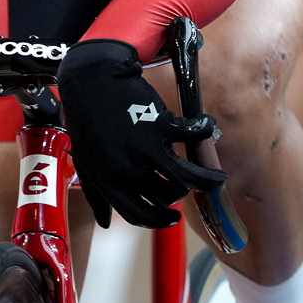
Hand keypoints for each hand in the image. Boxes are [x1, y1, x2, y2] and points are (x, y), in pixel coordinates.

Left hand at [56, 39, 223, 229]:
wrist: (89, 79)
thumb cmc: (88, 121)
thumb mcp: (86, 161)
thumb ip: (96, 195)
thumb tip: (104, 223)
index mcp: (107, 181)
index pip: (138, 215)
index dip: (159, 221)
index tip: (173, 219)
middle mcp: (126, 169)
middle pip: (167, 197)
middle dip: (180, 192)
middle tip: (184, 181)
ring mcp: (144, 147)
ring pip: (186, 178)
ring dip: (206, 179)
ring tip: (215, 176)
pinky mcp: (159, 124)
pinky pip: (193, 137)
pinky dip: (204, 131)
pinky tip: (205, 125)